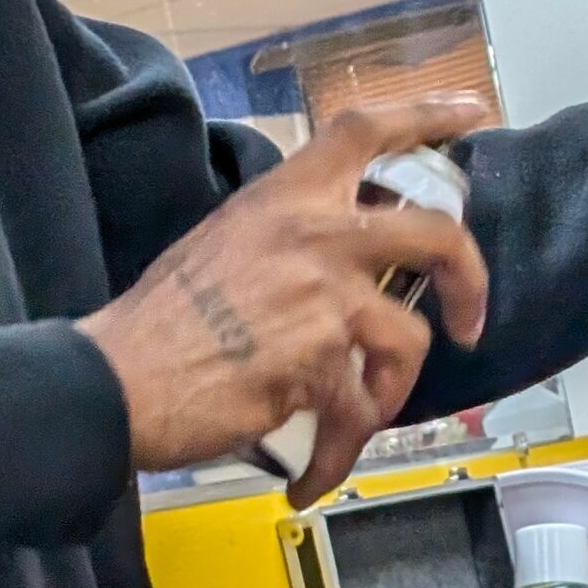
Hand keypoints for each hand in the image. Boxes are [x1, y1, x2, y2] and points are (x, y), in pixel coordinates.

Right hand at [80, 99, 491, 506]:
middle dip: (468, 281)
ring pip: (408, 340)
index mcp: (287, 196)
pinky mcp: (321, 362)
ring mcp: (323, 296)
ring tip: (357, 418)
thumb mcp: (223, 241)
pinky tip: (312, 474)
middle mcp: (315, 234)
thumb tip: (335, 261)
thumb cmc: (159, 320)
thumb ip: (287, 237)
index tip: (470, 113)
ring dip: (390, 392)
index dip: (429, 114)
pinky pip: (359, 412)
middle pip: (436, 233)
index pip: (368, 131)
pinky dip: (340, 454)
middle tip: (466, 319)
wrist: (117, 379)